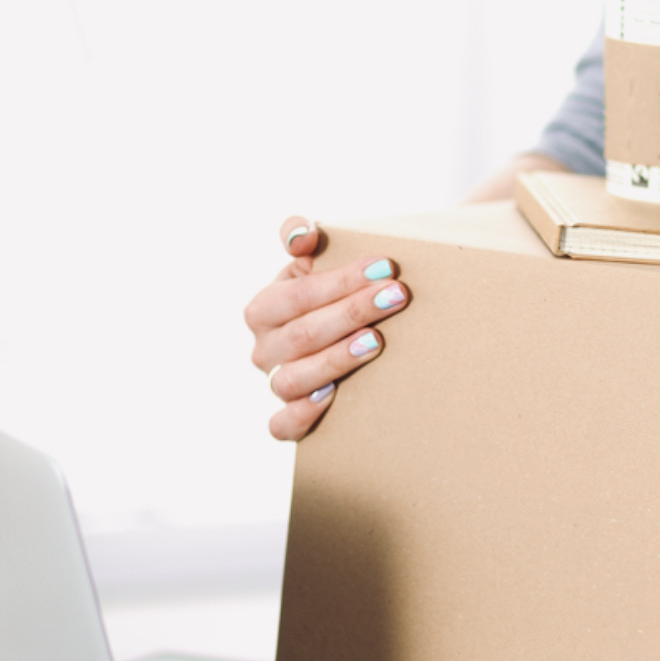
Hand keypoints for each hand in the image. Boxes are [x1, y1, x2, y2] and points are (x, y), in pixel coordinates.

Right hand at [244, 216, 408, 440]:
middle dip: (351, 312)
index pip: (299, 294)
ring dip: (335, 359)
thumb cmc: (325, 298)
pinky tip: (333, 395)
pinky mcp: (286, 419)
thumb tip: (302, 234)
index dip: (341, 280)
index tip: (385, 268)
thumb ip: (302, 238)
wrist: (332, 339)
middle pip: (303, 334)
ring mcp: (275, 384)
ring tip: (376, 341)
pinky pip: (283, 425)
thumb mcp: (311, 264)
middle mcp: (263, 349)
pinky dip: (303, 414)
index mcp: (263, 309)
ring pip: (293, 380)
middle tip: (396, 296)